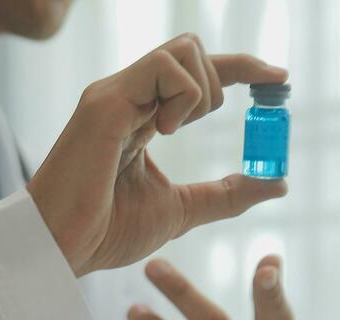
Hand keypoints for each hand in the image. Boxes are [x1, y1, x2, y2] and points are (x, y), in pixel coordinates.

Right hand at [28, 35, 287, 276]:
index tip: (278, 78)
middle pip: (193, 49)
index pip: (196, 76)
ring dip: (202, 93)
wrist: (62, 250)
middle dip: (230, 76)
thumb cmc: (107, 233)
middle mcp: (128, 98)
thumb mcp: (182, 210)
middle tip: (230, 121)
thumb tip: (276, 183)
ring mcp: (115, 95)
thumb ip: (226, 195)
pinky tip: (163, 133)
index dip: (241, 69)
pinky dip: (183, 98)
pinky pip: (166, 68)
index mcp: (142, 119)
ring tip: (177, 135)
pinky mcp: (107, 101)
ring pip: (183, 50)